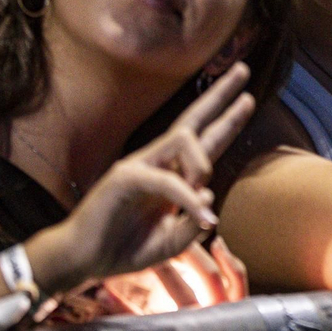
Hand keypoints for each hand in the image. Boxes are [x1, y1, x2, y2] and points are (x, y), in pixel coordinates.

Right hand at [32, 63, 255, 291]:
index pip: (204, 140)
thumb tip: (209, 193)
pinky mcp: (125, 178)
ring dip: (202, 163)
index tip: (248, 99)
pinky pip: (167, 179)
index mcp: (172, 174)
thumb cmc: (126, 248)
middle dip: (220, 96)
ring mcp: (140, 165)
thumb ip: (194, 221)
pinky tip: (204, 218)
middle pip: (193, 120)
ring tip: (203, 188)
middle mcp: (158, 162)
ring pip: (183, 138)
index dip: (227, 120)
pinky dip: (188, 198)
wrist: (83, 261)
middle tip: (243, 69)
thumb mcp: (174, 241)